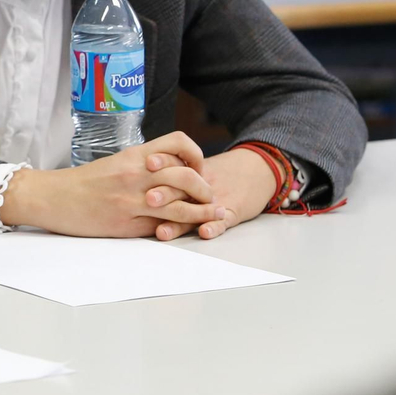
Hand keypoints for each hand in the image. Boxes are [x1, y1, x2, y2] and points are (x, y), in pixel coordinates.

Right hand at [0, 131, 225, 237]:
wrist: (53, 197)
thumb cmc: (83, 182)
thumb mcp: (116, 163)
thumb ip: (144, 165)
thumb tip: (173, 172)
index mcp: (134, 155)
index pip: (178, 143)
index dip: (196, 155)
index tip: (199, 167)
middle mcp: (136, 174)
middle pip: (186, 177)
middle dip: (205, 189)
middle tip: (210, 197)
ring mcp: (131, 200)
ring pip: (179, 206)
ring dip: (201, 213)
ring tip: (211, 216)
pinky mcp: (125, 223)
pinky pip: (160, 227)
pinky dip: (176, 229)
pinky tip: (184, 230)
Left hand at [146, 147, 278, 240]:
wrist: (257, 169)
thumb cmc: (221, 171)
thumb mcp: (197, 166)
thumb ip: (171, 171)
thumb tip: (138, 178)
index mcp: (189, 171)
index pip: (172, 164)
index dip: (161, 162)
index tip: (147, 162)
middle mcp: (200, 185)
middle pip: (180, 188)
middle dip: (164, 193)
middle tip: (148, 199)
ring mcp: (215, 200)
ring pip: (196, 210)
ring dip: (178, 221)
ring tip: (162, 230)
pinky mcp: (232, 212)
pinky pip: (222, 221)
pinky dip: (214, 226)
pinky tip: (204, 232)